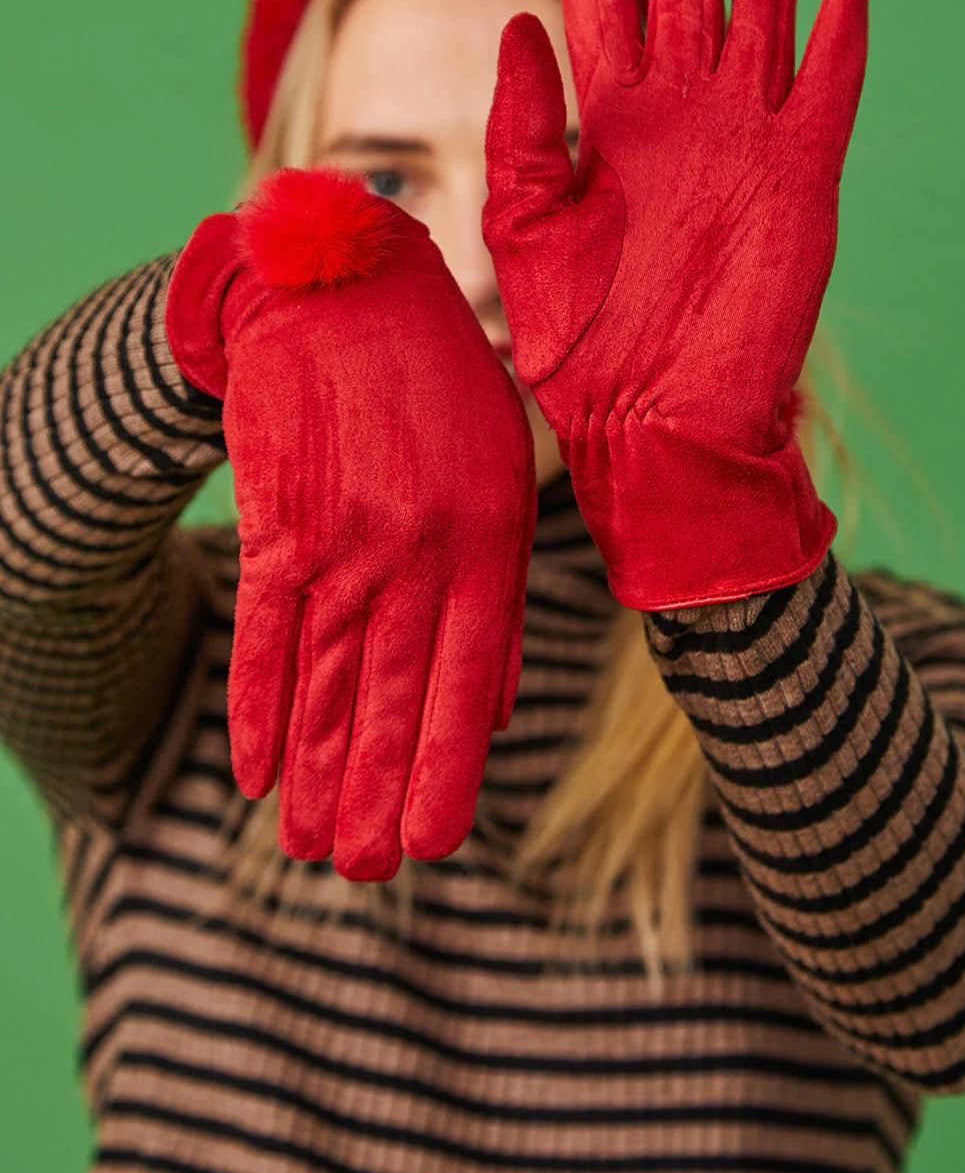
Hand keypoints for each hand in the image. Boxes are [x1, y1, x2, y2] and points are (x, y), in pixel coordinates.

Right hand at [166, 166, 535, 878]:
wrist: (344, 298)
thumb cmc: (442, 393)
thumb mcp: (504, 480)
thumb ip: (500, 597)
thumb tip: (500, 711)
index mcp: (485, 545)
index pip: (466, 686)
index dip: (443, 771)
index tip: (429, 845)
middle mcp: (415, 552)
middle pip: (388, 699)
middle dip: (373, 795)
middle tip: (360, 874)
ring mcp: (340, 538)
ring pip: (324, 681)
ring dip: (315, 772)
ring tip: (306, 847)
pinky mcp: (277, 521)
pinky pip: (262, 630)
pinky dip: (256, 703)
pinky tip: (252, 769)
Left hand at [483, 0, 867, 608]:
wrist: (655, 427)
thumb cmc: (579, 349)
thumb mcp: (526, 231)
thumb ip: (523, 132)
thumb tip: (519, 29)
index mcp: (606, 135)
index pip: (601, 13)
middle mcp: (676, 128)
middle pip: (687, 3)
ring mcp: (743, 147)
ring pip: (761, 28)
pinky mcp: (802, 179)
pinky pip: (828, 88)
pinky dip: (839, 35)